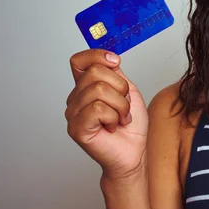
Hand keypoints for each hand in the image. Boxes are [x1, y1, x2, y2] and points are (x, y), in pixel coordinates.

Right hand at [65, 49, 148, 180]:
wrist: (134, 152)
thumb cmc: (130, 126)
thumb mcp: (127, 91)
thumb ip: (115, 73)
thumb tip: (108, 56)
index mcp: (85, 87)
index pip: (79, 61)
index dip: (97, 56)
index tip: (115, 62)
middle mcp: (76, 98)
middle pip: (95, 72)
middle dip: (120, 88)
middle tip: (123, 107)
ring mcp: (74, 114)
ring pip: (99, 90)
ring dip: (120, 106)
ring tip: (119, 118)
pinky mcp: (76, 128)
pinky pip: (97, 109)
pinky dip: (113, 117)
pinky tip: (112, 127)